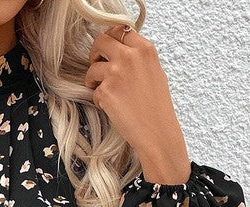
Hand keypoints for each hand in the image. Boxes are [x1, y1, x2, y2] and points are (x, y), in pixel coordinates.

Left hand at [85, 24, 190, 183]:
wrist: (156, 131)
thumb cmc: (157, 107)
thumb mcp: (154, 72)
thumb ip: (138, 58)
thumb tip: (121, 51)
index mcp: (144, 49)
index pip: (120, 30)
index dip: (111, 41)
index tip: (108, 50)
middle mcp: (129, 57)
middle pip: (101, 41)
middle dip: (95, 54)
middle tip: (97, 65)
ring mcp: (115, 73)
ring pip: (92, 69)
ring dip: (94, 80)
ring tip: (106, 92)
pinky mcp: (105, 91)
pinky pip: (93, 91)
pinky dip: (99, 100)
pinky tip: (112, 108)